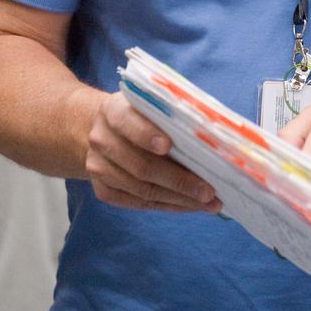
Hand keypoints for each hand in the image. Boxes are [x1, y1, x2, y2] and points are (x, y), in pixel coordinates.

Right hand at [85, 90, 221, 213]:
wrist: (105, 131)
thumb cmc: (140, 115)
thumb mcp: (149, 104)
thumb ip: (171, 114)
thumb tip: (211, 136)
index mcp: (113, 111)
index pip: (127, 122)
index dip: (147, 135)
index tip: (168, 146)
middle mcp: (102, 140)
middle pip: (141, 166)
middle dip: (178, 181)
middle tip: (208, 190)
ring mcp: (99, 168)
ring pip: (142, 190)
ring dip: (178, 199)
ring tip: (208, 203)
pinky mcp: (103, 190)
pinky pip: (138, 204)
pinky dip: (167, 206)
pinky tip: (190, 206)